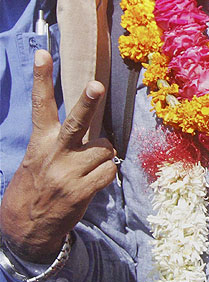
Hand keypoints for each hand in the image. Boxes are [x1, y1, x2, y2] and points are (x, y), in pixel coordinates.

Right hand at [0, 50, 116, 261]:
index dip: (42, 78)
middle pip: (76, 121)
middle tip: (96, 85)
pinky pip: (109, 172)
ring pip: (105, 150)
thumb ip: (63, 141)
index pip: (41, 105)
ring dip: (104, 156)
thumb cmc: (37, 186)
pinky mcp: (80, 192)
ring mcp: (67, 173)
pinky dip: (107, 175)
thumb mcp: (38, 159)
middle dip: (88, 102)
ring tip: (88, 168)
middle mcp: (54, 154)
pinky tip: (92, 183)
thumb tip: (98, 131)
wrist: (25, 229)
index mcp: (41, 142)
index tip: (44, 52)